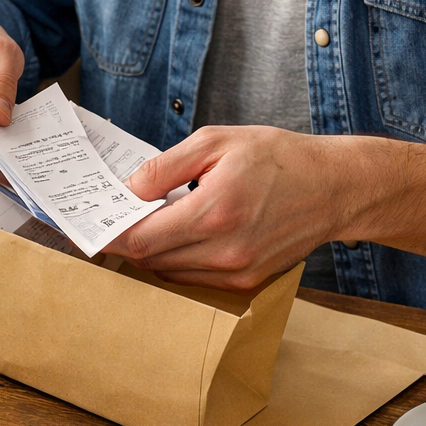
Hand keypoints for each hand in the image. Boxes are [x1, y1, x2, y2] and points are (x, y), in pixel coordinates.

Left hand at [110, 125, 344, 290]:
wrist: (336, 187)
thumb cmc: (278, 158)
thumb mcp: (216, 143)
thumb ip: (163, 168)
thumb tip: (125, 190)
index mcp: (215, 211)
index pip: (141, 238)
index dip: (109, 235)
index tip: (89, 226)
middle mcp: (225, 249)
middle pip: (150, 259)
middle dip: (129, 239)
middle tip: (118, 217)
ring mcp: (237, 271)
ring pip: (169, 272)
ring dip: (154, 250)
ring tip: (158, 220)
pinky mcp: (246, 282)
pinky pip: (193, 278)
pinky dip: (179, 259)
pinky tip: (186, 233)